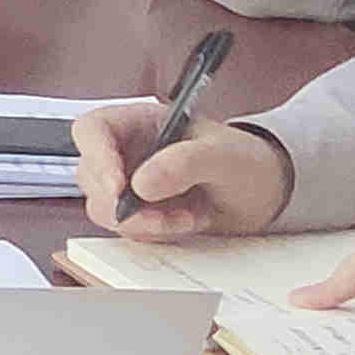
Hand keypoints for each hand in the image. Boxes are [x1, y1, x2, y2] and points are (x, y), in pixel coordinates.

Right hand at [72, 106, 292, 242]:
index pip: (93, 130)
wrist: (263, 194)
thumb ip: (185, 162)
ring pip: (104, 207)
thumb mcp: (223, 155)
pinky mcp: (139, 211)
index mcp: (140, 121)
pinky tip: (186, 220)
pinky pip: (127, 229)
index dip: (96, 157)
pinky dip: (155, 232)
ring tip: (186, 217)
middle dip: (124, 203)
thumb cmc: (245, 161)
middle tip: (161, 216)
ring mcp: (130, 182)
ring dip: (144, 222)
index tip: (118, 188)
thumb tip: (141, 183)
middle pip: (91, 175)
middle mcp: (127, 150)